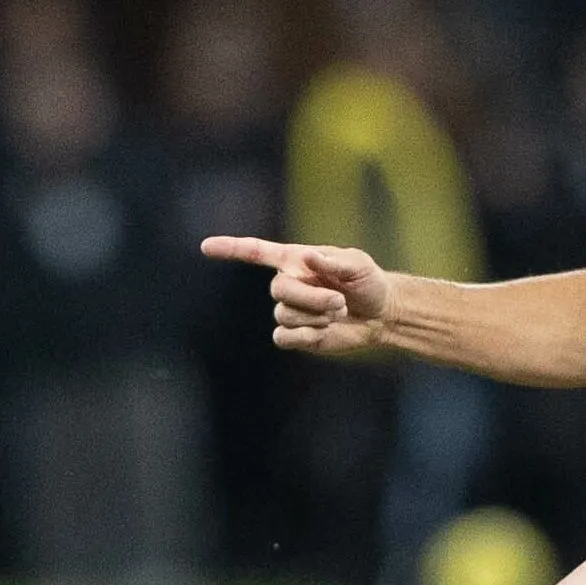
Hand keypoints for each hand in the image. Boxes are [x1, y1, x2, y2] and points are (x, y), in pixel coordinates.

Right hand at [202, 235, 397, 358]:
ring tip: (338, 313)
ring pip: (282, 315)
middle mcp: (288, 284)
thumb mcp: (358, 264)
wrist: (380, 313)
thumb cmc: (368, 281)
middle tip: (339, 302)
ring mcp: (291, 310)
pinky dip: (304, 336)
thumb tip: (309, 259)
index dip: (230, 249)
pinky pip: (283, 337)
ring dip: (314, 316)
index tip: (205, 247)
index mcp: (295, 260)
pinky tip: (323, 332)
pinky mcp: (297, 334)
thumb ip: (334, 262)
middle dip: (311, 298)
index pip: (256, 252)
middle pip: (278, 290)